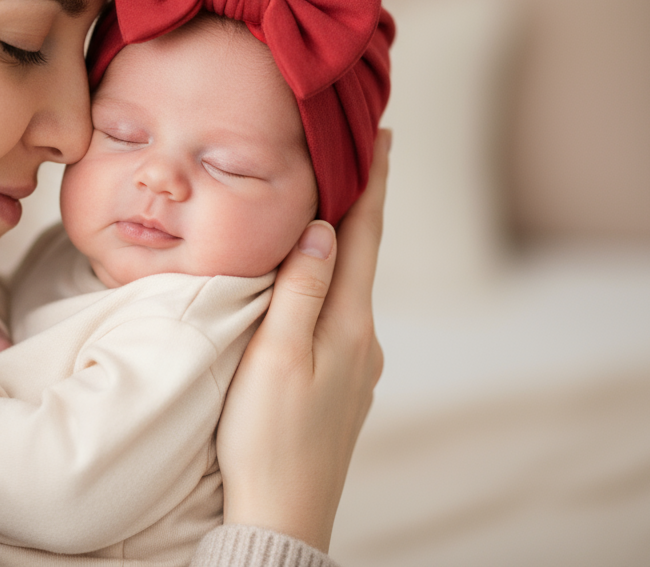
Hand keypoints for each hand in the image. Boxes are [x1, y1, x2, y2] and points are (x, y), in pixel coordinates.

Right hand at [217, 130, 388, 551]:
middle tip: (354, 152)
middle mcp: (362, 339)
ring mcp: (356, 364)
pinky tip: (312, 283)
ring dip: (341, 243)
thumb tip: (321, 227)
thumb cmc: (268, 437)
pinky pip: (338, 315)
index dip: (371, 183)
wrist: (283, 516)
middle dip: (358, 203)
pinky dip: (330, 284)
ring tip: (328, 206)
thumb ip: (300, 290)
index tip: (381, 134)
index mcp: (348, 324)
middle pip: (360, 254)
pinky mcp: (341, 385)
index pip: (363, 235)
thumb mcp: (276, 357)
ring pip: (348, 286)